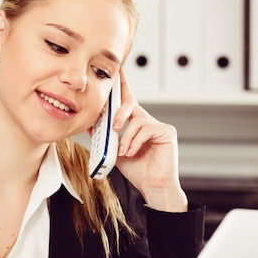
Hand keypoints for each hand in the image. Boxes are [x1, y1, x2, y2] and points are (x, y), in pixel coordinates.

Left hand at [112, 68, 187, 211]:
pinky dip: (135, 141)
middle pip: (130, 104)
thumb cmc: (137, 171)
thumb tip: (90, 124)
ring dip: (125, 137)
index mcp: (135, 124)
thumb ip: (105, 137)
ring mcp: (158, 126)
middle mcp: (147, 121)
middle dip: (117, 113)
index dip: (122, 85)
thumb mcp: (114, 151)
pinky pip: (145, 128)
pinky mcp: (166, 132)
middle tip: (112, 127)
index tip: (117, 70)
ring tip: (124, 151)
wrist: (152, 187)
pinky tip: (132, 152)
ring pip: (136, 119)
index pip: (127, 100)